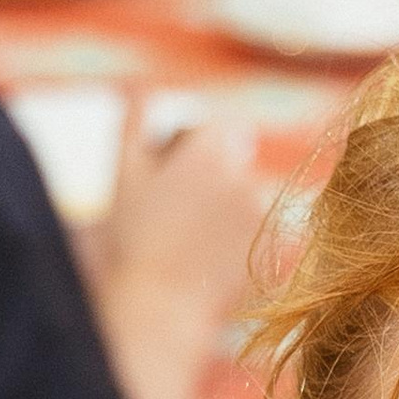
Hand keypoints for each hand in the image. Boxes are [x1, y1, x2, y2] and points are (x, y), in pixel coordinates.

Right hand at [93, 117, 266, 335]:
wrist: (160, 311)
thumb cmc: (134, 242)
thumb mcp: (125, 172)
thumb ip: (135, 120)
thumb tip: (140, 88)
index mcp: (214, 148)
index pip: (223, 126)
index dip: (197, 144)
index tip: (175, 169)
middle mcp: (248, 175)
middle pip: (238, 161)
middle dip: (215, 174)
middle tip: (179, 209)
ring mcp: (263, 216)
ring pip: (249, 198)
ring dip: (228, 209)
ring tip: (193, 242)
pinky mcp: (273, 250)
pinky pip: (262, 234)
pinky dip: (241, 242)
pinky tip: (209, 262)